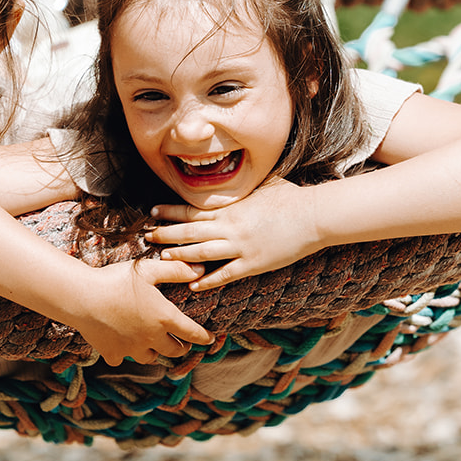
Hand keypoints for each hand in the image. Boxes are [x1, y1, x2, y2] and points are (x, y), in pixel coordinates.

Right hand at [67, 259, 212, 365]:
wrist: (82, 297)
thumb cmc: (117, 280)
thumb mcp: (149, 269)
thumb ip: (176, 270)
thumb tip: (201, 269)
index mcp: (164, 318)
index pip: (192, 333)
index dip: (204, 337)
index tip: (210, 339)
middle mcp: (151, 338)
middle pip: (174, 350)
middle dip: (181, 347)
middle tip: (183, 343)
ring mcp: (131, 348)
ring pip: (151, 358)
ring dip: (156, 352)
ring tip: (154, 344)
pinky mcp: (112, 353)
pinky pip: (122, 359)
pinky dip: (124, 354)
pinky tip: (122, 345)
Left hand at [146, 177, 320, 290]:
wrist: (313, 216)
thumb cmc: (291, 197)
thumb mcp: (264, 184)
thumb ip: (245, 186)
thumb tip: (238, 174)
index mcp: (231, 208)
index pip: (193, 210)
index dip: (171, 212)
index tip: (153, 212)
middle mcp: (230, 227)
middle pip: (190, 232)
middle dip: (166, 234)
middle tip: (147, 236)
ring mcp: (241, 246)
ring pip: (202, 253)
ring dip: (181, 256)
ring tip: (163, 258)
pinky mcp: (253, 263)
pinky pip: (225, 274)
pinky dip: (208, 280)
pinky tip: (194, 285)